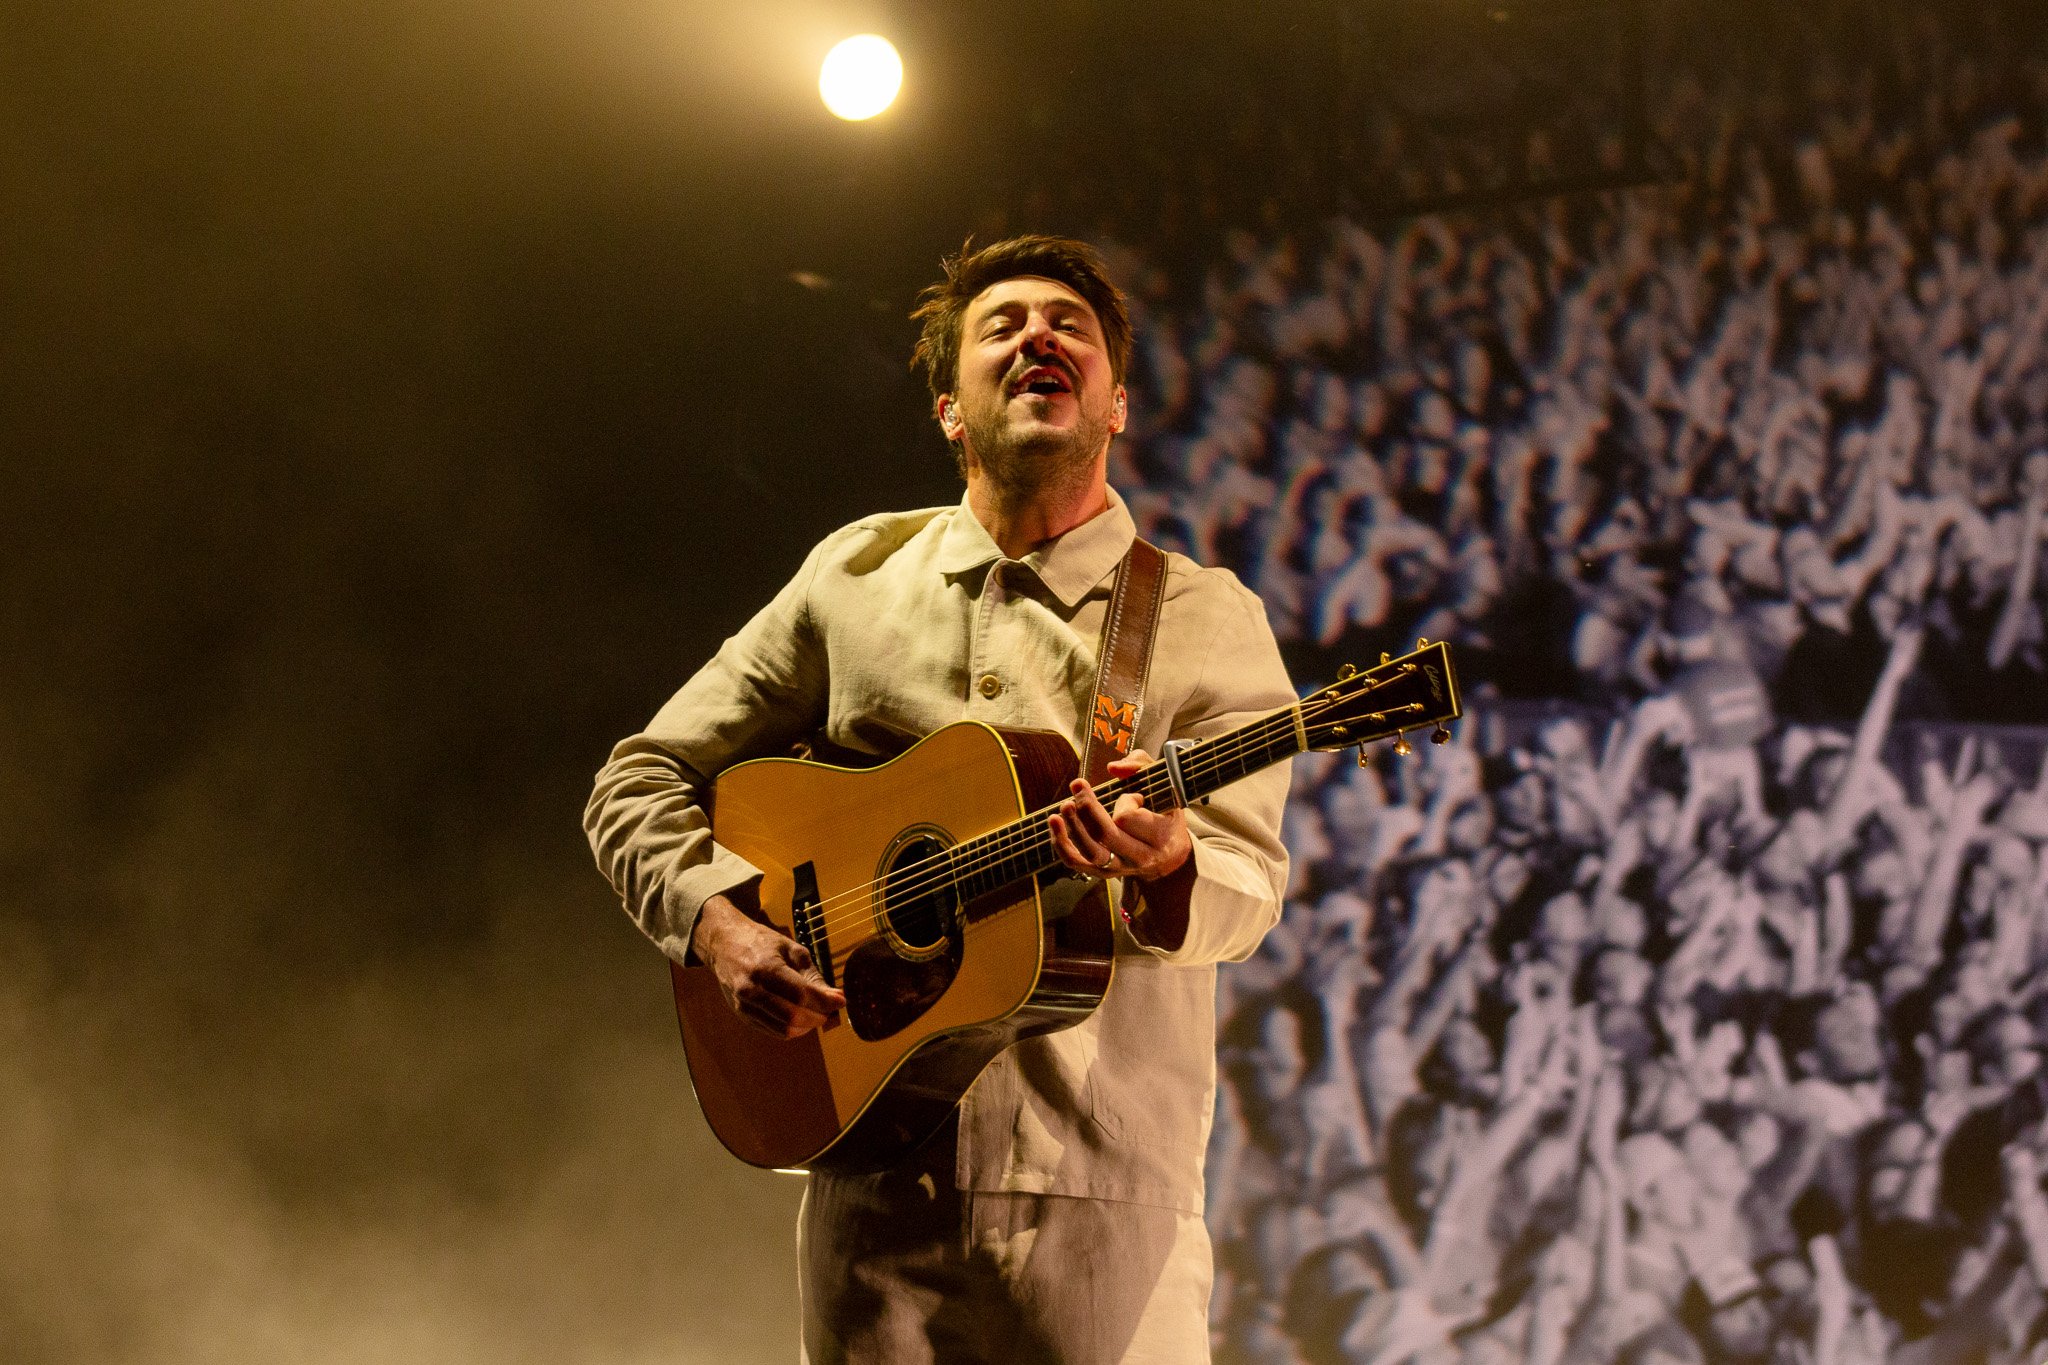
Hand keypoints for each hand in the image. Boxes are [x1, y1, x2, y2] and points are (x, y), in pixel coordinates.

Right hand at [691, 893, 844, 1038]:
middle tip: (830, 1010)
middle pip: (793, 1016)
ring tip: (818, 1014)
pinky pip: (773, 1031)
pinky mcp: (742, 1015)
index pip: (801, 995)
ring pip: (784, 1029)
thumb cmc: (760, 942)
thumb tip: (835, 998)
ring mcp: (744, 1005)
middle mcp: (751, 989)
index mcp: (766, 968)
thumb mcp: (791, 949)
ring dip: (807, 1026)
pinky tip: (801, 1018)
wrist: (723, 944)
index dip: (825, 1002)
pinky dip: (793, 1028)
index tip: (842, 1000)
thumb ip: (812, 975)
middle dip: (818, 1017)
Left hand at [1048, 750, 1192, 882]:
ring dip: (1072, 826)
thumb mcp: (1164, 787)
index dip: (1124, 800)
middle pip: (1105, 834)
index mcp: (1161, 836)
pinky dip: (1062, 845)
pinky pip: (1076, 863)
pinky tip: (1055, 824)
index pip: (1128, 818)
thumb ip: (1141, 766)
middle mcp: (1141, 857)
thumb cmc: (1164, 815)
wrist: (1170, 857)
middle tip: (1078, 785)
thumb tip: (1113, 767)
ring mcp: (1121, 868)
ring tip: (1064, 805)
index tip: (1132, 795)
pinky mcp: (1103, 873)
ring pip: (1090, 852)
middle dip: (1087, 808)